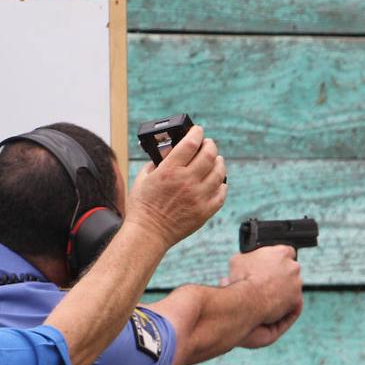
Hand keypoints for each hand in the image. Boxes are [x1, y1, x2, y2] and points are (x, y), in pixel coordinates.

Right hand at [124, 125, 226, 247]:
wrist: (148, 233)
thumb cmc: (142, 207)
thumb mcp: (142, 179)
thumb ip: (157, 163)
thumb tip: (168, 153)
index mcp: (169, 171)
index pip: (191, 143)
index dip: (197, 133)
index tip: (198, 131)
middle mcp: (186, 181)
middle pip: (209, 154)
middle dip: (210, 145)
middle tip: (207, 144)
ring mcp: (198, 196)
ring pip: (219, 172)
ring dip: (219, 162)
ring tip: (215, 160)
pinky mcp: (205, 211)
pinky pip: (221, 193)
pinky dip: (221, 184)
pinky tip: (217, 181)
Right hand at [222, 245, 302, 347]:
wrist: (247, 300)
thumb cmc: (242, 279)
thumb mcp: (238, 260)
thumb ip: (247, 257)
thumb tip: (245, 259)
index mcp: (281, 252)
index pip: (286, 251)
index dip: (277, 259)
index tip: (270, 265)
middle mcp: (293, 266)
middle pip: (290, 269)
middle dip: (280, 275)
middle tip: (267, 282)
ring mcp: (296, 283)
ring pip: (292, 286)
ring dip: (283, 290)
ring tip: (267, 297)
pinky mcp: (296, 300)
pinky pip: (294, 303)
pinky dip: (286, 305)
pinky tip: (274, 306)